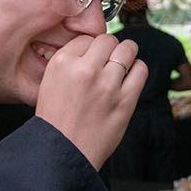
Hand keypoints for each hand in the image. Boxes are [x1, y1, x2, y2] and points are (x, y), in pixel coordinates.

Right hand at [33, 33, 145, 168]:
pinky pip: (141, 70)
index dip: (92, 48)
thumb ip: (70, 62)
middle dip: (109, 48)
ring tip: (121, 66)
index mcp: (62, 62)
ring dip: (126, 55)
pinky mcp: (125, 100)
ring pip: (127, 50)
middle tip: (108, 61)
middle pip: (108, 40)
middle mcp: (85, 69)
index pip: (86, 38)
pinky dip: (138, 70)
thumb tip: (93, 48)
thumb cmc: (57, 121)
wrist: (64, 152)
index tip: (93, 58)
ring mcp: (107, 84)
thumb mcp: (50, 82)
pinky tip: (130, 78)